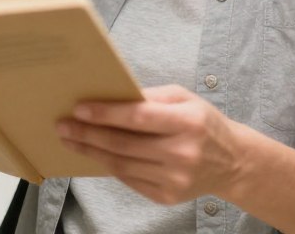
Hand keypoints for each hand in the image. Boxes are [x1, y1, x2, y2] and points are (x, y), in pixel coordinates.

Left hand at [57, 85, 241, 205]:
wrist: (232, 163)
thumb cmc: (203, 123)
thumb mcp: (184, 98)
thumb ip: (150, 97)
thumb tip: (111, 97)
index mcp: (188, 122)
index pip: (138, 117)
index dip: (106, 114)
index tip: (79, 109)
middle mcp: (182, 153)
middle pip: (124, 144)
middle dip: (88, 134)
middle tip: (63, 125)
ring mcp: (175, 179)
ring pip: (121, 165)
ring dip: (91, 151)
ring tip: (71, 139)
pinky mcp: (168, 197)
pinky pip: (129, 180)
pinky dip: (108, 166)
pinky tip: (94, 154)